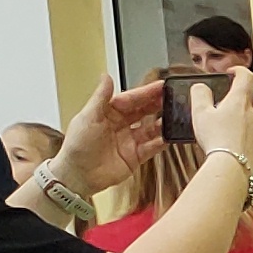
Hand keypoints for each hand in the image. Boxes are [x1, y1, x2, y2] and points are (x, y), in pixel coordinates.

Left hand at [58, 73, 167, 188]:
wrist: (78, 176)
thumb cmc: (77, 147)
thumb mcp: (87, 117)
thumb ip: (100, 97)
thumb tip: (106, 77)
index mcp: (108, 112)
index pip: (130, 99)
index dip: (145, 92)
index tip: (160, 86)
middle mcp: (120, 125)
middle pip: (143, 111)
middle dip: (158, 104)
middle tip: (173, 97)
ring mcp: (129, 141)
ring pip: (151, 128)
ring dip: (163, 122)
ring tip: (176, 116)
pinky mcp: (135, 156)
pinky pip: (152, 147)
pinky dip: (162, 142)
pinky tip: (170, 137)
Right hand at [184, 61, 252, 175]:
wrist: (232, 169)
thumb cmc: (218, 141)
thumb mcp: (200, 112)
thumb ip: (200, 94)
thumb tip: (202, 88)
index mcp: (240, 101)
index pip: (246, 76)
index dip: (238, 70)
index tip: (230, 72)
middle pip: (245, 100)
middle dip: (231, 100)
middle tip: (217, 105)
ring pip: (246, 119)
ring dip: (233, 120)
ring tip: (217, 129)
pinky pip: (247, 136)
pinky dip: (237, 136)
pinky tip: (224, 144)